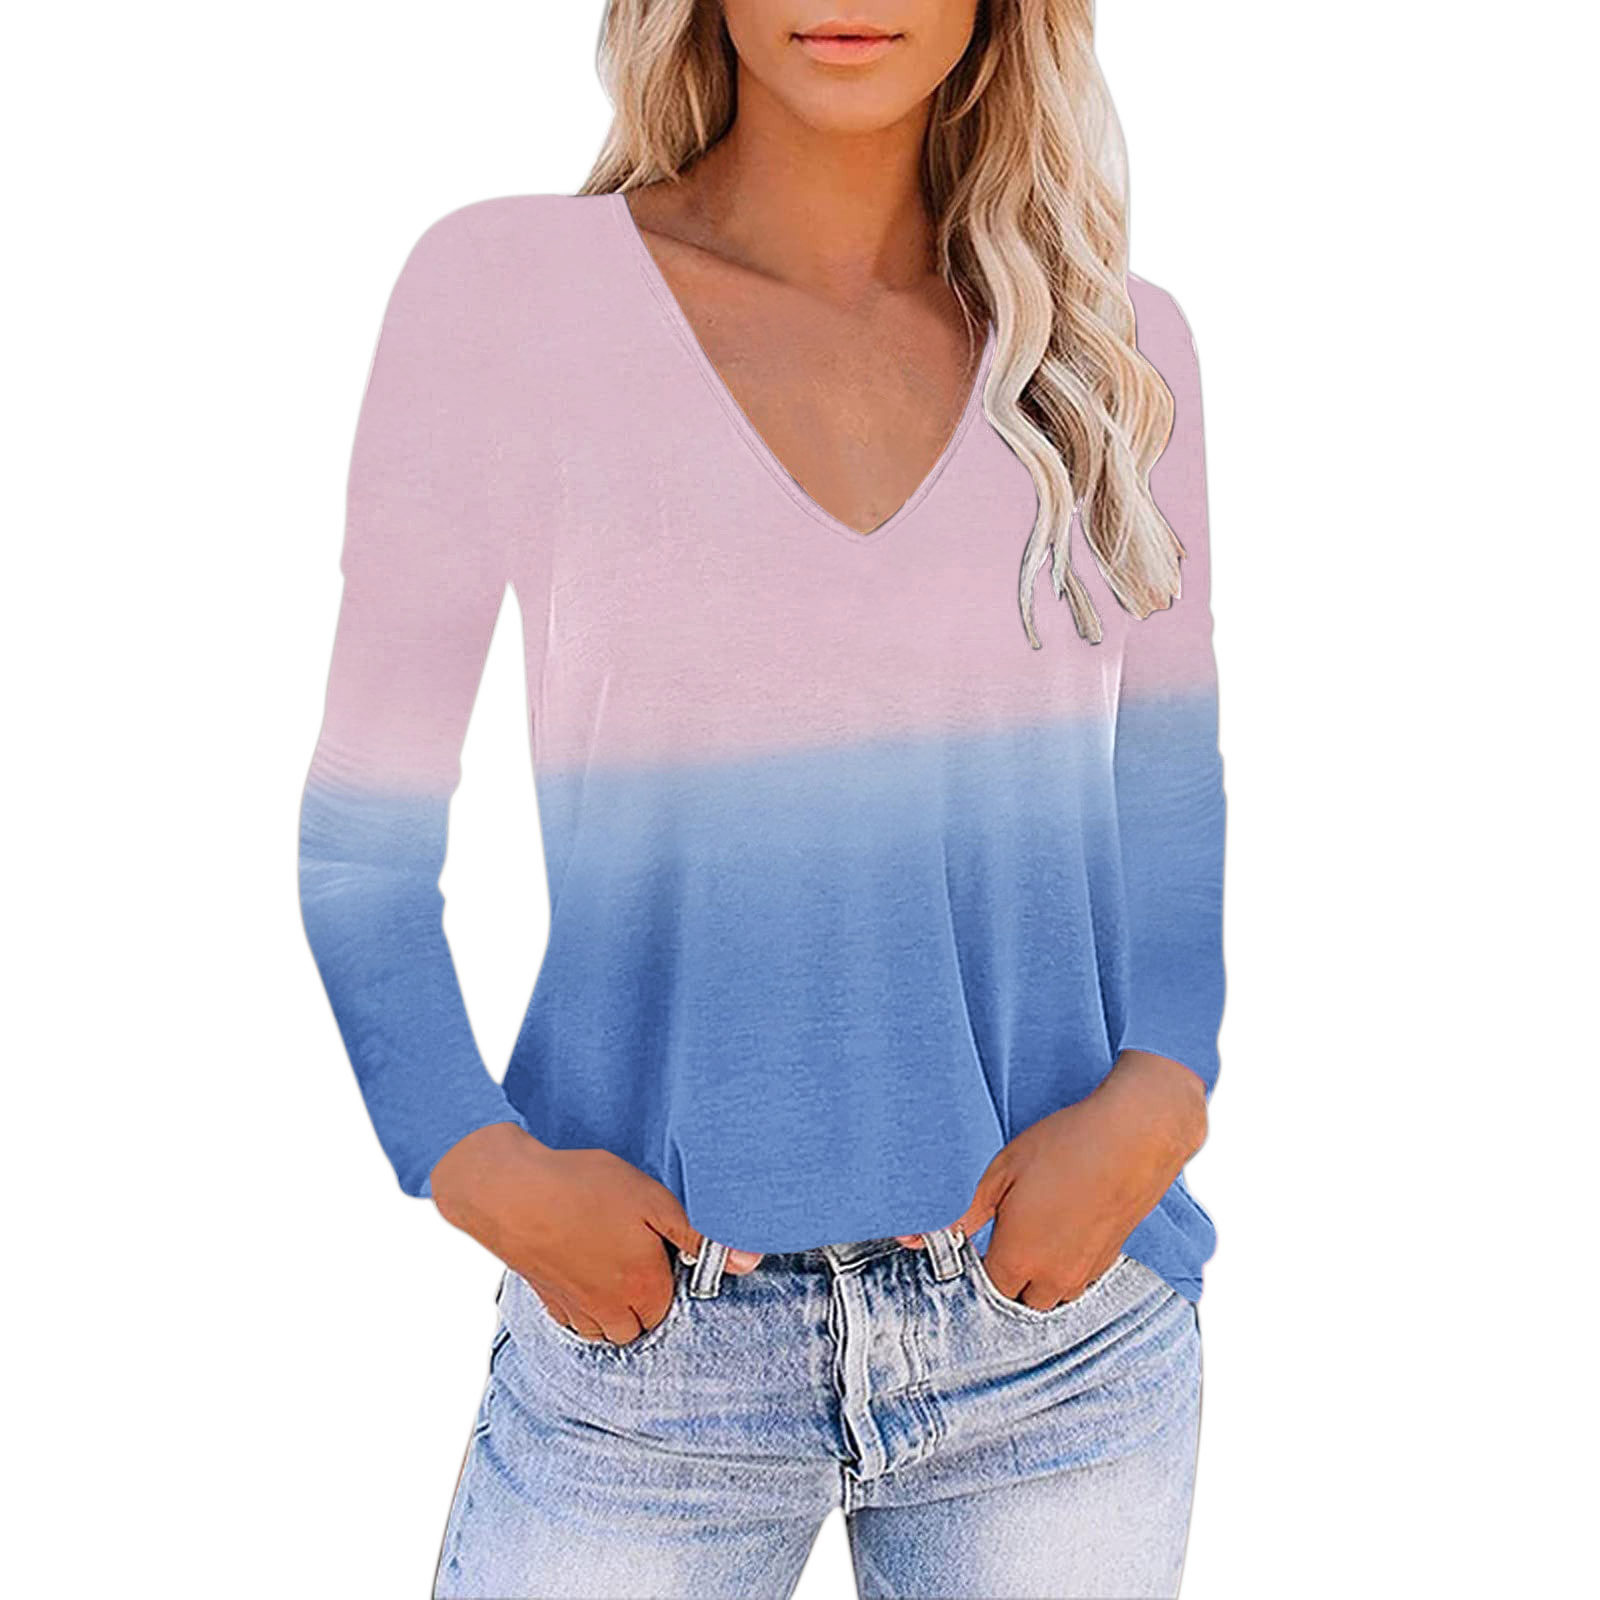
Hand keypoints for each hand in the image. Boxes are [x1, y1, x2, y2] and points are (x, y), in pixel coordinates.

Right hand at [430, 1123, 761, 1341]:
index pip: (671, 1307)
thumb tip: (749, 1262)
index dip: (671, 1276)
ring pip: (605, 1330)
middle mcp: (608, 1310)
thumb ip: (700, 1236)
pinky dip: (582, 1305)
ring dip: (614, 1308)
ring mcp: (573, 1308)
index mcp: (642, 1289)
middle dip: (645, 1299)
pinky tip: (580, 1266)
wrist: (510, 1191)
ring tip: (612, 1263)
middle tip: (638, 1255)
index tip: (662, 1249)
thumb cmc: (584, 1189)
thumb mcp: (654, 1201)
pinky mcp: (544, 1298)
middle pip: (639, 1326)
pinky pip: (573, 1320)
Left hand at [900, 1051, 1207, 1309]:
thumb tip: (914, 1238)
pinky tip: (1061, 1227)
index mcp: (1018, 1260)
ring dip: (1035, 1277)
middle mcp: (1053, 1278)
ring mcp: (1085, 1272)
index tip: (969, 1245)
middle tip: (999, 1238)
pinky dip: (1064, 1266)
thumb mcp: (1001, 1170)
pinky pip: (1078, 1280)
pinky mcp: (1110, 1258)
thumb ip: (963, 1212)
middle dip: (1003, 1279)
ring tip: (1030, 1234)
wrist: (1136, 1136)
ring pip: (1050, 1296)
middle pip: (1017, 1301)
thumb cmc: (1064, 1146)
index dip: (971, 1269)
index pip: (983, 1291)